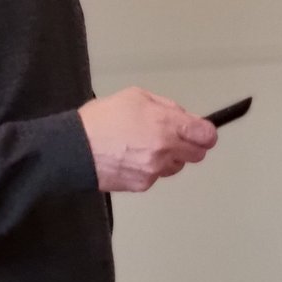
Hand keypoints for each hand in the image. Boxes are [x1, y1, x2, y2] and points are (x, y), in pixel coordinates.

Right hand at [78, 87, 217, 192]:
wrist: (75, 149)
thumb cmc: (101, 120)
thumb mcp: (136, 97)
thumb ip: (167, 107)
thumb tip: (184, 117)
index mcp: (166, 125)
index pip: (206, 135)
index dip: (206, 133)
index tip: (204, 133)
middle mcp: (165, 150)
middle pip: (197, 154)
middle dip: (189, 145)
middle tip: (173, 137)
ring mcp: (154, 170)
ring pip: (176, 166)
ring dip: (169, 157)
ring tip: (144, 145)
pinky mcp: (143, 184)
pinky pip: (156, 176)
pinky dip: (150, 168)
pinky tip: (132, 157)